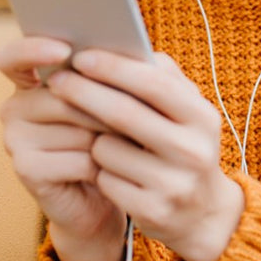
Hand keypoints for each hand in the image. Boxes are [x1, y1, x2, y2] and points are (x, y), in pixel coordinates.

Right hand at [0, 37, 127, 260]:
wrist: (111, 190)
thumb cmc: (117, 136)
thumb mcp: (120, 99)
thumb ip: (118, 75)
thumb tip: (136, 58)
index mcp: (33, 81)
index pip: (13, 57)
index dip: (33, 50)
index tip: (64, 50)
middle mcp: (15, 106)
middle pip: (64, 93)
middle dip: (108, 103)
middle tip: (139, 114)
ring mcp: (15, 139)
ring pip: (75, 126)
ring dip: (111, 135)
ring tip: (126, 143)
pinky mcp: (27, 169)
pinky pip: (78, 158)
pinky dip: (104, 164)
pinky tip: (109, 169)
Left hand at [46, 50, 244, 260]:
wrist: (203, 213)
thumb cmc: (184, 146)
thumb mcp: (188, 113)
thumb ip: (163, 79)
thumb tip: (125, 48)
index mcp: (202, 117)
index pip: (154, 83)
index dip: (114, 68)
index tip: (82, 56)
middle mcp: (193, 150)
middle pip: (124, 113)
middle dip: (85, 92)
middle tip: (58, 81)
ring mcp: (174, 183)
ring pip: (107, 149)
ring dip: (94, 140)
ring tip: (103, 140)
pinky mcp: (152, 211)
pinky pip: (104, 180)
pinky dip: (100, 171)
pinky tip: (110, 171)